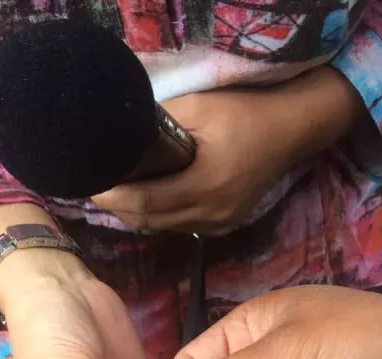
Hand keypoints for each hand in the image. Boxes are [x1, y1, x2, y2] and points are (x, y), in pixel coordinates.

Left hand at [91, 68, 363, 235]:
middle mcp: (212, 213)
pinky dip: (162, 216)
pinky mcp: (225, 225)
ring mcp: (220, 224)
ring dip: (138, 214)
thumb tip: (122, 138)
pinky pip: (182, 227)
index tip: (91, 185)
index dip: (113, 197)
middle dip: (119, 208)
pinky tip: (151, 199)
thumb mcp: (198, 107)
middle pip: (150, 222)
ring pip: (164, 228)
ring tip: (119, 193)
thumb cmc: (245, 112)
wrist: (290, 130)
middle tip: (98, 188)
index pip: (144, 203)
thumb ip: (159, 124)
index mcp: (204, 185)